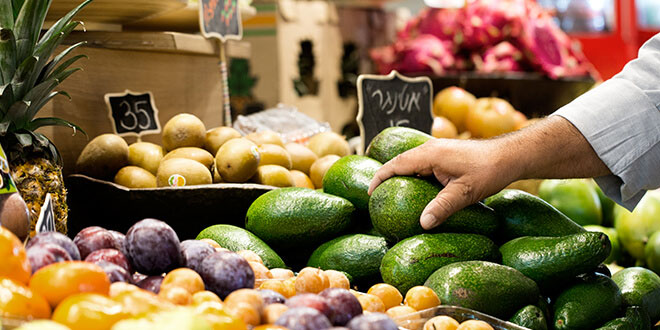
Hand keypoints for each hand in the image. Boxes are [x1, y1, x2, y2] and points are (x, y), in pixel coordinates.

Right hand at [367, 116, 610, 230]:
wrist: (510, 156)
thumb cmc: (489, 171)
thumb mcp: (465, 192)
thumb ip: (443, 207)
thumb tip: (422, 224)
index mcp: (430, 155)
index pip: (396, 164)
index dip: (380, 177)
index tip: (370, 192)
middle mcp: (431, 149)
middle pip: (400, 161)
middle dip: (386, 176)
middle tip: (377, 196)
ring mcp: (439, 150)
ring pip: (411, 161)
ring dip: (400, 174)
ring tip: (392, 194)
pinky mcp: (446, 155)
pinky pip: (422, 163)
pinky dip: (413, 174)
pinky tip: (417, 190)